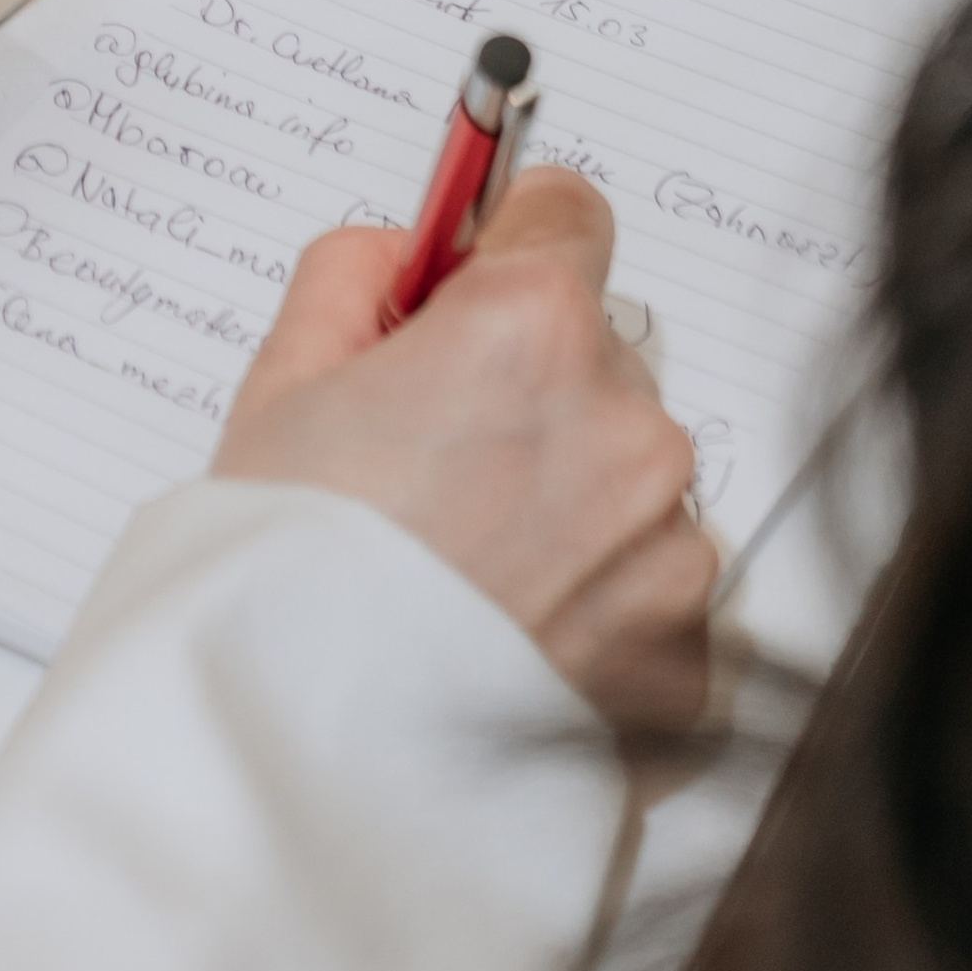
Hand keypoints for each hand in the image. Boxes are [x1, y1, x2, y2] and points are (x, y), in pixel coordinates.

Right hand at [214, 169, 716, 732]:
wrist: (314, 756)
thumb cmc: (286, 568)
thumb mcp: (283, 377)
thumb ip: (355, 276)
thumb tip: (405, 252)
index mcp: (532, 327)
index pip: (567, 214)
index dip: (505, 244)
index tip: (471, 281)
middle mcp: (628, 420)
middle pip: (593, 356)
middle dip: (526, 388)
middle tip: (428, 464)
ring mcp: (670, 541)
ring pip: (623, 475)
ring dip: (565, 498)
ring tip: (459, 569)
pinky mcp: (688, 648)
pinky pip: (647, 586)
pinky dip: (592, 601)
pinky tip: (502, 630)